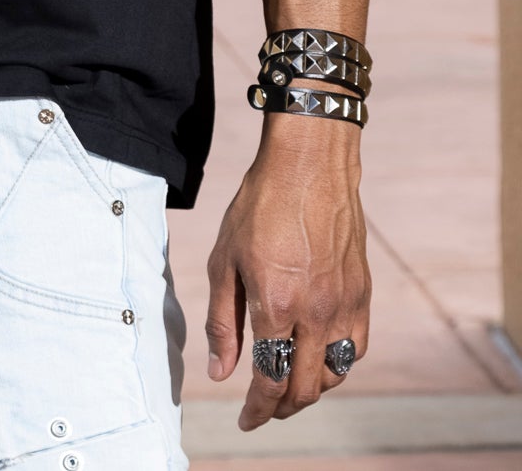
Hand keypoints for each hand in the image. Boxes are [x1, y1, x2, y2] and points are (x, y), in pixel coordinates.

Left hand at [204, 116, 370, 428]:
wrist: (310, 163)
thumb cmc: (261, 204)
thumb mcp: (225, 258)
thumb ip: (222, 319)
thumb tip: (221, 371)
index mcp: (275, 303)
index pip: (269, 379)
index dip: (256, 409)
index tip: (245, 419)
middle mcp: (315, 311)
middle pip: (304, 387)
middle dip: (281, 408)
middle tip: (264, 409)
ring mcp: (344, 303)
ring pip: (333, 374)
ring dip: (311, 389)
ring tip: (289, 385)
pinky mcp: (362, 292)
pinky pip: (356, 347)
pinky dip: (338, 364)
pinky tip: (319, 356)